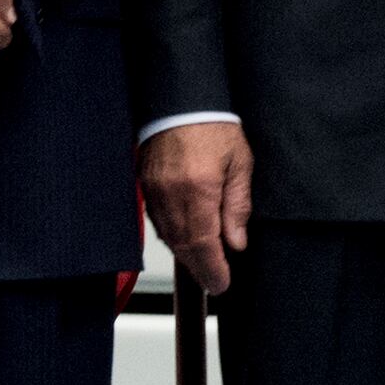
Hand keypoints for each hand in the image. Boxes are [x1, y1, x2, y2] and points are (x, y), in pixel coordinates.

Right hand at [141, 121, 254, 294]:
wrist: (180, 99)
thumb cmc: (212, 125)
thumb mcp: (239, 163)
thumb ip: (237, 206)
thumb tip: (237, 243)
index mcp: (199, 189)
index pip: (204, 244)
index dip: (213, 269)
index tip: (222, 284)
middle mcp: (172, 194)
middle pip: (183, 246)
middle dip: (200, 269)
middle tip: (214, 282)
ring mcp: (154, 191)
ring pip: (168, 237)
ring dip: (186, 255)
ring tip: (204, 266)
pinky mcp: (145, 185)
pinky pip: (157, 221)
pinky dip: (172, 236)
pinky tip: (185, 240)